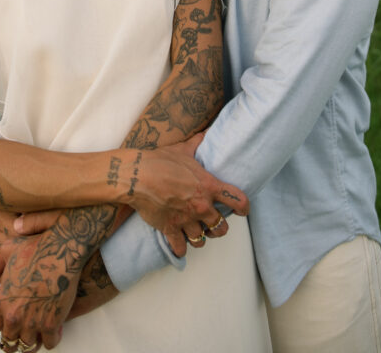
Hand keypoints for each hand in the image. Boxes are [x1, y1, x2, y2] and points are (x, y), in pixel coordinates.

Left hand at [0, 207, 113, 349]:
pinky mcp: (52, 324)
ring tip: (38, 335)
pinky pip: (50, 343)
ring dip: (33, 341)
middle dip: (16, 338)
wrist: (61, 250)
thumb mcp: (8, 249)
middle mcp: (14, 315)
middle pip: (10, 341)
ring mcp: (32, 322)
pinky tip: (54, 330)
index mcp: (2, 300)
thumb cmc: (36, 247)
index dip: (5, 323)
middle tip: (24, 333)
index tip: (13, 321)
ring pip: (28, 346)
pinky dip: (52, 339)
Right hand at [124, 137, 247, 255]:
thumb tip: (205, 132)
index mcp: (208, 186)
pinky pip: (181, 248)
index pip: (237, 200)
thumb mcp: (183, 149)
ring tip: (196, 234)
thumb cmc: (160, 161)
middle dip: (218, 227)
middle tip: (213, 224)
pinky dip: (181, 248)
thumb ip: (197, 143)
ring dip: (199, 238)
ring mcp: (186, 220)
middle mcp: (201, 206)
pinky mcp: (170, 229)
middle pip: (221, 228)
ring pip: (201, 240)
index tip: (243, 210)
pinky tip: (180, 244)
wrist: (137, 176)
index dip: (243, 207)